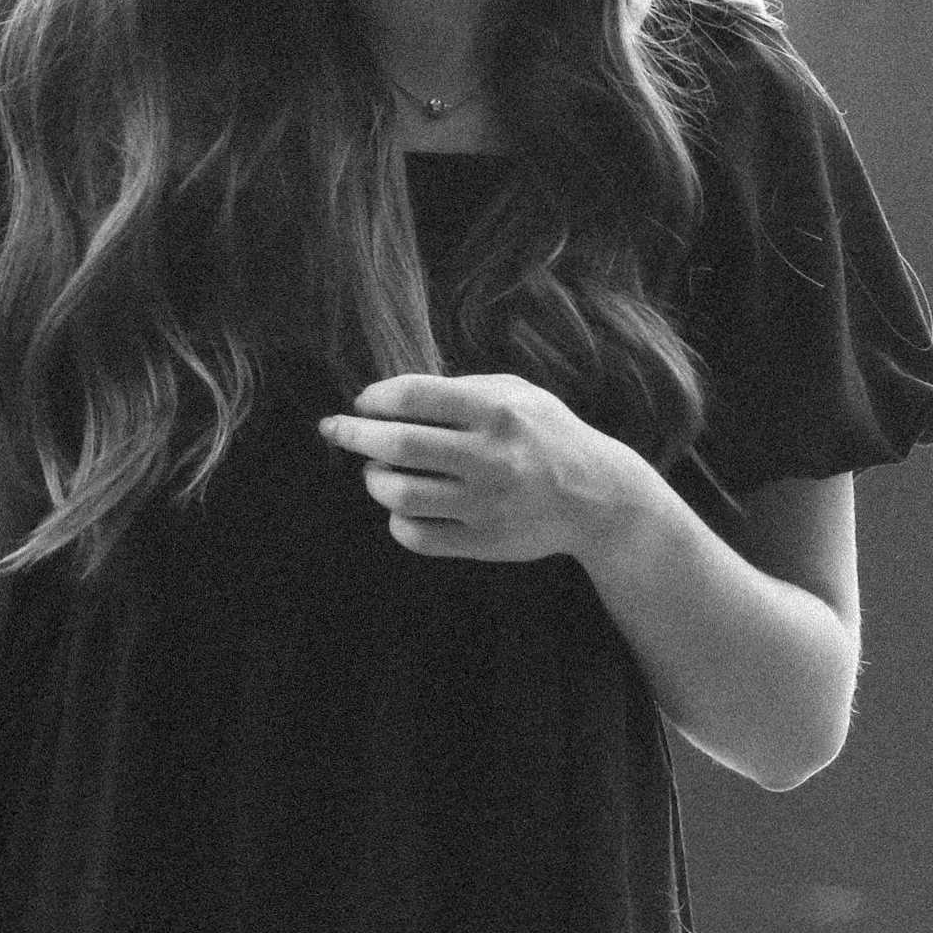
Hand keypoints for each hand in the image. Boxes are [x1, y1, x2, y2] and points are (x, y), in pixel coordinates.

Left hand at [318, 371, 639, 562]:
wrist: (598, 498)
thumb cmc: (545, 434)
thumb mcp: (516, 394)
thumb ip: (460, 390)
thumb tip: (390, 397)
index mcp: (496, 411)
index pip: (413, 397)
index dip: (374, 398)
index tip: (363, 403)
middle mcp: (490, 457)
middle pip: (397, 446)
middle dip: (353, 434)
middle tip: (335, 430)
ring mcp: (485, 504)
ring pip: (399, 495)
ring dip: (373, 480)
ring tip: (376, 472)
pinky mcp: (483, 542)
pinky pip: (416, 536)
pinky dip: (397, 521)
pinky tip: (402, 509)